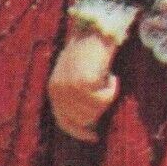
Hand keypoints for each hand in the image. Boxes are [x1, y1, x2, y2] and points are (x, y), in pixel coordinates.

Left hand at [48, 27, 119, 142]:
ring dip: (107, 95)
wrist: (96, 29)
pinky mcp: (83, 84)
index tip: (94, 137)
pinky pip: (106, 99)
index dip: (79, 132)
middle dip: (99, 108)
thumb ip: (76, 97)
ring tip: (106, 76)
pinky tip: (111, 75)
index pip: (63, 121)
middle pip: (84, 119)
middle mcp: (58, 91)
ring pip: (96, 110)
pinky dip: (113, 88)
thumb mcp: (75, 75)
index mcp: (53, 89)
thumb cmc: (90, 49)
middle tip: (106, 89)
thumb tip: (88, 123)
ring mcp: (70, 89)